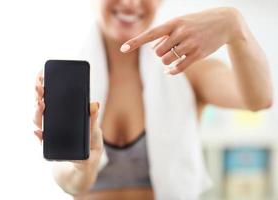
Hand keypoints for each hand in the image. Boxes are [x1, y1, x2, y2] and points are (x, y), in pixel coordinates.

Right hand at [33, 71, 102, 170]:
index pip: (51, 97)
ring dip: (38, 112)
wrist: (85, 166)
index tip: (42, 74)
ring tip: (41, 104)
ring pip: (39, 120)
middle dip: (39, 94)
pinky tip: (39, 132)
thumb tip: (95, 103)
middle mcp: (54, 122)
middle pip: (43, 106)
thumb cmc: (90, 145)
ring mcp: (50, 134)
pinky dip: (40, 136)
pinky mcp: (50, 148)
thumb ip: (93, 117)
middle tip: (39, 85)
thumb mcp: (94, 129)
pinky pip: (43, 141)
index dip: (45, 85)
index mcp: (63, 115)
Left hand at [121, 7, 243, 73]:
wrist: (225, 22)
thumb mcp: (181, 22)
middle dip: (159, 53)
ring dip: (166, 61)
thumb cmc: (198, 22)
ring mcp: (190, 44)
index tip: (122, 49)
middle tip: (168, 49)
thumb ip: (166, 34)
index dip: (135, 42)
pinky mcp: (197, 54)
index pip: (150, 34)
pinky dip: (172, 71)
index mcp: (174, 22)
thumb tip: (152, 50)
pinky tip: (170, 71)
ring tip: (175, 54)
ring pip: (166, 60)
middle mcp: (181, 32)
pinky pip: (178, 68)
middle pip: (158, 52)